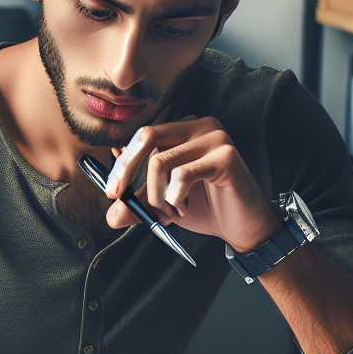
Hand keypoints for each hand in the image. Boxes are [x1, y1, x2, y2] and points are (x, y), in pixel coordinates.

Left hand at [104, 116, 281, 252]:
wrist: (241, 228)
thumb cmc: (207, 210)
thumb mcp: (164, 206)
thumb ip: (138, 204)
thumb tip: (111, 212)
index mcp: (185, 130)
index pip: (144, 135)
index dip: (123, 163)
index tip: (112, 191)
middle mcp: (201, 126)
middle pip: (148, 137)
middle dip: (128, 171)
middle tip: (120, 197)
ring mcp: (216, 138)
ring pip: (161, 161)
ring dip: (158, 196)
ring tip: (172, 210)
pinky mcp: (226, 157)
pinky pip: (182, 175)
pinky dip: (175, 197)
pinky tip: (186, 208)